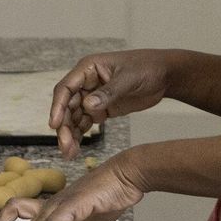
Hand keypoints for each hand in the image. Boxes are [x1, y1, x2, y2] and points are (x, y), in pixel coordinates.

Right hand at [50, 50, 174, 158]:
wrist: (165, 74)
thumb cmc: (147, 67)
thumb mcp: (128, 78)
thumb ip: (108, 92)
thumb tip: (87, 106)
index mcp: (88, 69)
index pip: (66, 88)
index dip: (58, 106)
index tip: (54, 124)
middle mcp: (86, 83)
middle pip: (67, 106)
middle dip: (64, 127)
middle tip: (65, 147)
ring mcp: (93, 97)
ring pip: (74, 117)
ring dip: (70, 134)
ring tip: (69, 154)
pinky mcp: (102, 109)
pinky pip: (85, 122)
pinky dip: (80, 135)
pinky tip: (76, 149)